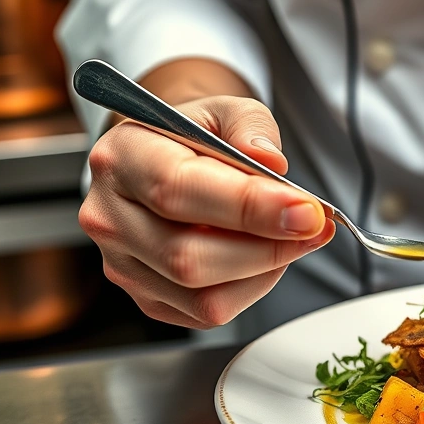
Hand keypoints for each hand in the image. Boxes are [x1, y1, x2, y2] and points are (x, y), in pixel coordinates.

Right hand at [79, 94, 333, 327]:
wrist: (168, 161)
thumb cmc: (197, 136)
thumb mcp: (227, 110)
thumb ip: (251, 127)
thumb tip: (272, 164)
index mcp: (122, 157)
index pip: (178, 190)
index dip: (249, 207)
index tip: (307, 210)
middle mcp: (110, 216)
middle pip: (188, 257)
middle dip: (268, 247)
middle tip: (313, 226)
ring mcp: (122, 265)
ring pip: (203, 296)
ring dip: (265, 270)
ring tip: (292, 238)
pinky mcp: (146, 299)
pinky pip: (208, 313)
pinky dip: (252, 288)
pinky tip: (264, 256)